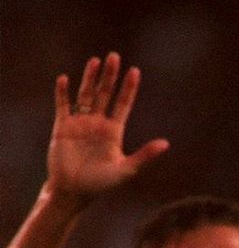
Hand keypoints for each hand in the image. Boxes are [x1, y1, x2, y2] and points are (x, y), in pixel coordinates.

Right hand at [46, 52, 168, 202]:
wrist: (74, 191)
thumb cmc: (101, 184)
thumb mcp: (126, 169)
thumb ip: (145, 155)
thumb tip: (166, 143)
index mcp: (114, 131)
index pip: (123, 104)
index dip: (128, 88)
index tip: (135, 71)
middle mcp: (97, 123)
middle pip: (105, 94)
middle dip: (110, 76)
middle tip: (115, 56)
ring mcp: (80, 123)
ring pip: (86, 95)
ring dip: (90, 78)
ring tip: (96, 61)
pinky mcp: (62, 127)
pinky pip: (63, 106)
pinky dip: (63, 93)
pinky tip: (65, 79)